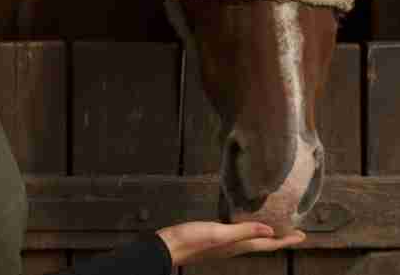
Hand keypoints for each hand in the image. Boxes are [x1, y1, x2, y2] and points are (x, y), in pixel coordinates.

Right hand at [156, 221, 305, 266]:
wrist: (170, 246)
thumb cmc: (192, 240)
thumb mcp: (219, 233)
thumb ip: (243, 231)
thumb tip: (271, 232)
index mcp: (238, 246)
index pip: (268, 244)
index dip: (286, 240)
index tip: (303, 235)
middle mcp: (234, 247)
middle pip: (264, 244)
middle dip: (280, 239)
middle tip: (294, 231)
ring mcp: (225, 245)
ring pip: (252, 240)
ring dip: (267, 235)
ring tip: (276, 227)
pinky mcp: (216, 239)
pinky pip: (240, 236)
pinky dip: (250, 231)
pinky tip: (245, 224)